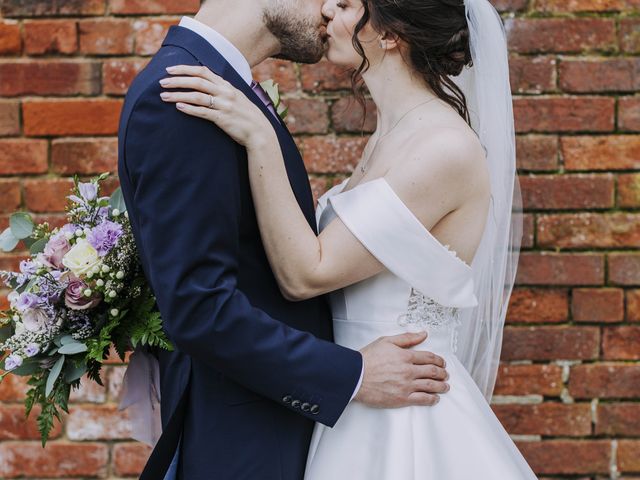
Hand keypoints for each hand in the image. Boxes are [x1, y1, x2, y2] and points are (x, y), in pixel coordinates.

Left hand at [159, 65, 273, 147]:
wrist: (260, 132)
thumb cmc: (247, 116)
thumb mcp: (237, 97)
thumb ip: (222, 90)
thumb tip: (206, 84)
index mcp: (227, 85)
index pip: (203, 71)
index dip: (185, 69)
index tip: (170, 69)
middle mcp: (225, 92)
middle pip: (197, 81)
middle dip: (177, 80)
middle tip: (161, 82)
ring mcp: (224, 105)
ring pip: (196, 95)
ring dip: (178, 94)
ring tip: (164, 96)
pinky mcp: (222, 119)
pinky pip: (202, 111)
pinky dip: (189, 108)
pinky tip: (178, 107)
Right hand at [354, 332, 448, 407]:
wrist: (355, 376)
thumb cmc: (367, 359)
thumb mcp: (386, 341)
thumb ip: (407, 338)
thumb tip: (422, 334)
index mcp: (405, 356)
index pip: (429, 357)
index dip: (438, 360)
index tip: (442, 363)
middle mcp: (408, 371)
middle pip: (432, 372)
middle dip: (442, 373)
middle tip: (445, 374)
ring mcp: (406, 386)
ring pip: (430, 386)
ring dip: (441, 386)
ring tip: (445, 386)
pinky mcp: (402, 398)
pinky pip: (422, 400)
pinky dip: (432, 399)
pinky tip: (435, 398)